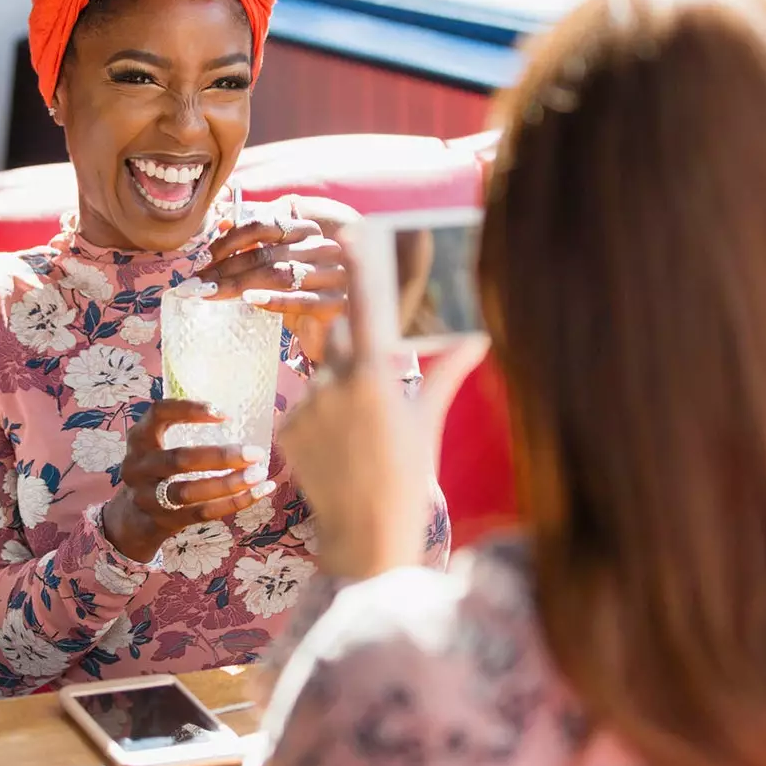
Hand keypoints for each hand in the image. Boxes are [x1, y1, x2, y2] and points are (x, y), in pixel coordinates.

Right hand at [101, 399, 274, 563]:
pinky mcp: (162, 521)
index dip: (190, 409)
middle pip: (179, 459)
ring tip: (259, 475)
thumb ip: (191, 430)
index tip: (226, 414)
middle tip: (255, 453)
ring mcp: (146, 497)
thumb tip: (257, 415)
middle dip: (221, 456)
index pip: (159, 413)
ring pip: (189, 491)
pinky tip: (257, 494)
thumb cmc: (160, 470)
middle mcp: (137, 466)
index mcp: (139, 438)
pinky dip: (232, 503)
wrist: (131, 519)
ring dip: (228, 483)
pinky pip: (201, 513)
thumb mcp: (160, 446)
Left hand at [197, 211, 347, 363]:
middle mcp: (324, 248)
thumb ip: (255, 244)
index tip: (204, 259)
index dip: (230, 240)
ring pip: (279, 274)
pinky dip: (274, 299)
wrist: (334, 333)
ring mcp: (334, 275)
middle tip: (198, 283)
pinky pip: (300, 299)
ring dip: (240, 284)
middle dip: (226, 268)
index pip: (265, 225)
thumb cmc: (301, 296)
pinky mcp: (337, 304)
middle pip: (266, 253)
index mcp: (308, 231)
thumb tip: (220, 221)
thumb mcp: (276, 268)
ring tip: (212, 294)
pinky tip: (251, 300)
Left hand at [277, 230, 486, 579]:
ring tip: (359, 432)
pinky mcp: (286, 427)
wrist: (366, 533)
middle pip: (340, 338)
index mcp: (376, 377)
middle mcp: (336, 383)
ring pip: (320, 374)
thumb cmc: (407, 474)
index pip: (367, 308)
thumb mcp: (428, 420)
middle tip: (374, 389)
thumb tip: (478, 337)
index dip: (360, 268)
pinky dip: (318, 417)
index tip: (352, 232)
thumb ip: (445, 371)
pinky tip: (337, 447)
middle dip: (355, 348)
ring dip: (337, 388)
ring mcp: (306, 405)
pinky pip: (302, 404)